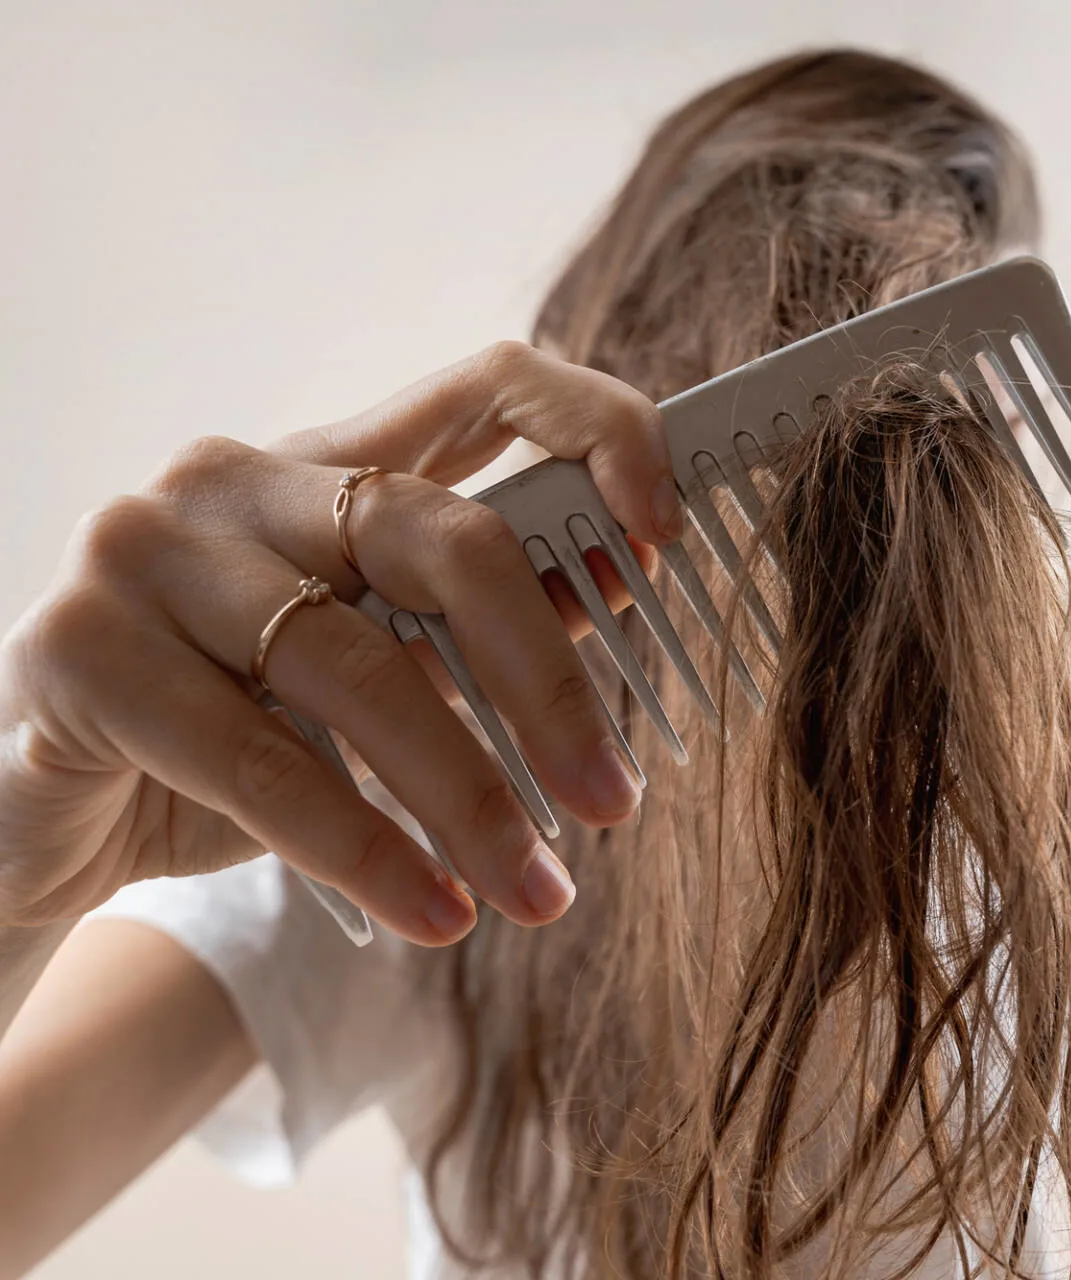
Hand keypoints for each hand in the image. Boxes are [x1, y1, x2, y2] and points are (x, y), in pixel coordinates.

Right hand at [0, 342, 682, 943]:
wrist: (35, 826)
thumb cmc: (224, 742)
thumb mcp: (371, 681)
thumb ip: (477, 633)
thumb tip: (623, 590)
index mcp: (325, 464)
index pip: (491, 383)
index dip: (601, 433)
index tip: (668, 539)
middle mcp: (233, 477)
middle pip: (446, 537)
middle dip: (550, 683)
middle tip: (615, 802)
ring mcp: (143, 550)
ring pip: (362, 666)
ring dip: (472, 800)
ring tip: (539, 897)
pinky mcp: (78, 648)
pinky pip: (265, 762)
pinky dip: (371, 849)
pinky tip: (436, 913)